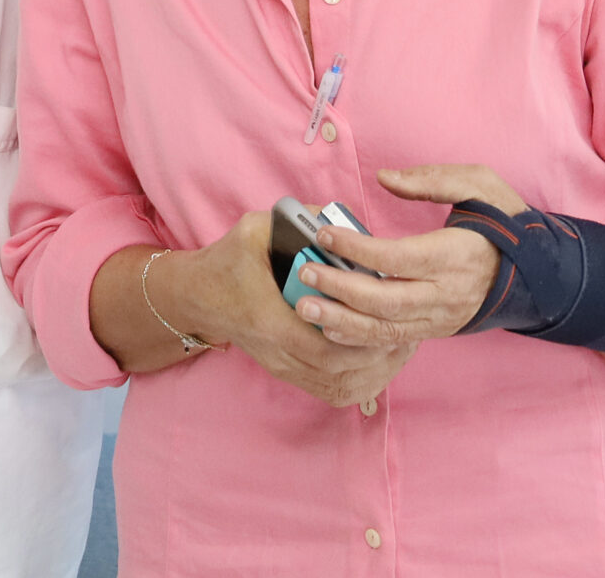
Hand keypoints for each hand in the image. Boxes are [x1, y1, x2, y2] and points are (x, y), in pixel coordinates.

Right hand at [160, 209, 415, 408]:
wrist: (196, 298)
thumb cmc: (227, 263)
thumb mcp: (253, 230)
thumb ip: (294, 218)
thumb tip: (340, 213)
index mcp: (269, 320)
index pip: (324, 346)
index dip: (362, 339)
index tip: (389, 318)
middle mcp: (278, 353)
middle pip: (340, 372)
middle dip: (380, 356)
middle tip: (408, 332)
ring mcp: (283, 369)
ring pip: (341, 388)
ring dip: (376, 373)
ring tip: (401, 348)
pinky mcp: (288, 374)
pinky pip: (332, 392)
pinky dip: (362, 384)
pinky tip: (381, 364)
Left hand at [289, 165, 523, 348]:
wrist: (542, 272)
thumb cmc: (506, 222)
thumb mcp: (479, 185)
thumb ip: (432, 179)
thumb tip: (385, 178)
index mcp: (457, 255)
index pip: (398, 257)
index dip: (358, 248)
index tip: (324, 234)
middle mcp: (449, 294)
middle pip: (388, 300)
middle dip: (341, 289)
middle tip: (305, 274)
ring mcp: (444, 317)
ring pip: (388, 329)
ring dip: (343, 321)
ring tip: (306, 308)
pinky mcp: (438, 329)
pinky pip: (396, 339)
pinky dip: (361, 337)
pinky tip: (330, 327)